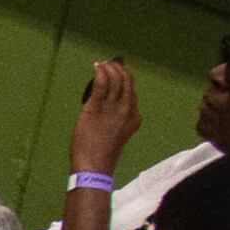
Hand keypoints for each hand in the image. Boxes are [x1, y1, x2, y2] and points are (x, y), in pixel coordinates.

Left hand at [71, 58, 139, 175]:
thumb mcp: (115, 132)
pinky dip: (100, 72)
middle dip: (118, 68)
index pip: (132, 90)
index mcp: (135, 116)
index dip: (124, 77)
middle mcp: (127, 109)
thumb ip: (115, 118)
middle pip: (127, 81)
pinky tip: (96, 67)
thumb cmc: (101, 152)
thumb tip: (105, 101)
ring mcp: (113, 108)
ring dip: (108, 67)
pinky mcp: (96, 108)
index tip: (115, 70)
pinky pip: (101, 84)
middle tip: (107, 64)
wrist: (94, 165)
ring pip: (115, 79)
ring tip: (100, 64)